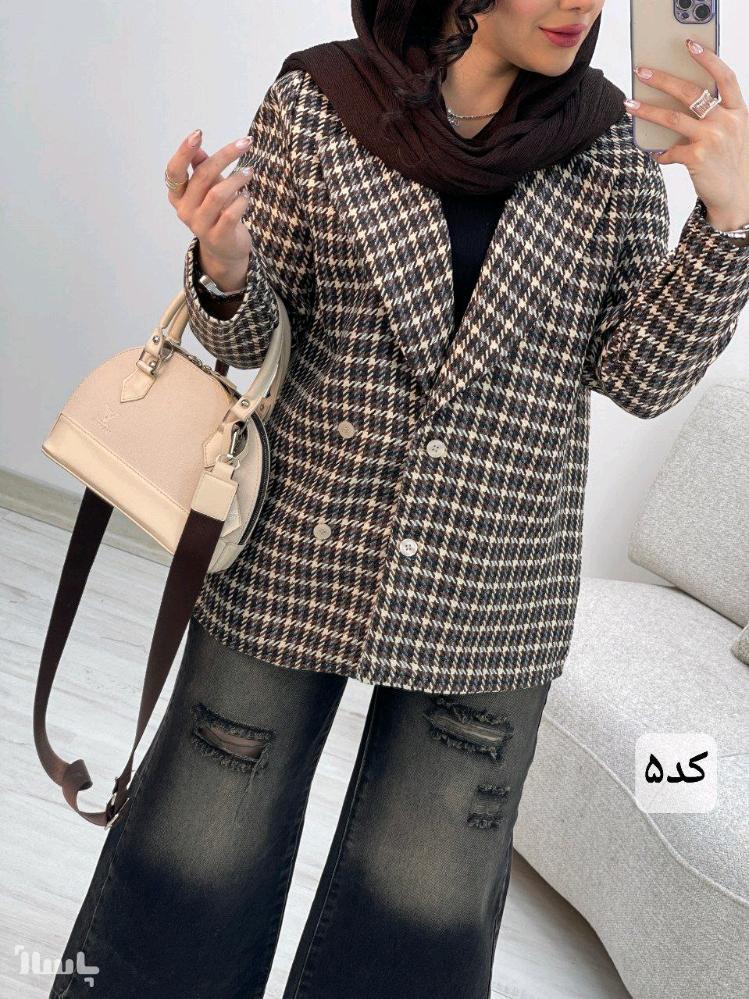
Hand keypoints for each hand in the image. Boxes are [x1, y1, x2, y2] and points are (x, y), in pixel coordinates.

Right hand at [166, 130, 254, 288]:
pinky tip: (246, 195)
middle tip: (245, 143)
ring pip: (217, 194)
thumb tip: (197, 147)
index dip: (184, 151)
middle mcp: (185, 211)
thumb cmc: (217, 212)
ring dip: (237, 178)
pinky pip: (231, 213)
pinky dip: (242, 200)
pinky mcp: (218, 237)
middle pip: (202, 177)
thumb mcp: (208, 188)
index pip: (175, 171)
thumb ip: (201, 168)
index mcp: (177, 196)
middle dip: (225, 155)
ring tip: (249, 171)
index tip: (198, 133)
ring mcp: (200, 226)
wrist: (225, 250)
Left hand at [623, 37, 748, 230]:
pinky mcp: (698, 158)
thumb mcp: (733, 133)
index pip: (725, 77)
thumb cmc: (730, 162)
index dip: (708, 59)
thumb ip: (716, 116)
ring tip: (630, 105)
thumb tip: (680, 102)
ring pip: (673, 118)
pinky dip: (660, 153)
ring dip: (648, 110)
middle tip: (642, 71)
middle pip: (692, 92)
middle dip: (663, 79)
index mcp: (739, 111)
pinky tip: (655, 154)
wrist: (737, 196)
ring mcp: (713, 139)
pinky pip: (670, 151)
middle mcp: (728, 122)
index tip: (690, 45)